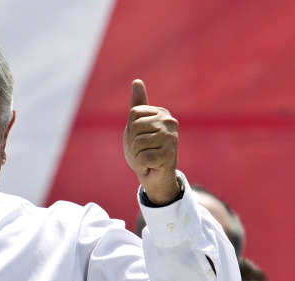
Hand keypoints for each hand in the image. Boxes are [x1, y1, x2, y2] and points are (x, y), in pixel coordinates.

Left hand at [123, 80, 179, 205]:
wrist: (155, 177)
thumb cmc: (145, 150)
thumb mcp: (136, 127)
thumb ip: (137, 105)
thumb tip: (137, 81)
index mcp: (161, 113)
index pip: (133, 114)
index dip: (130, 131)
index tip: (139, 139)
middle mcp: (169, 122)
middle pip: (134, 127)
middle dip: (133, 144)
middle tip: (143, 151)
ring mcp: (171, 138)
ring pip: (138, 143)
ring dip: (137, 156)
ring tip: (147, 159)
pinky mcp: (169, 155)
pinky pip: (143, 158)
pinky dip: (141, 166)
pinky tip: (150, 167)